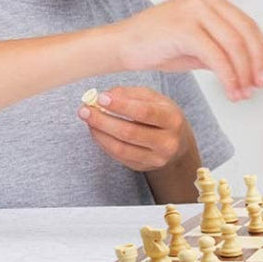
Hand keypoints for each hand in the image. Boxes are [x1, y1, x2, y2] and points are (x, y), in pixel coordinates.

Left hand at [77, 86, 195, 172]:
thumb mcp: (155, 100)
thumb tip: (106, 96)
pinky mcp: (143, 167)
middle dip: (103, 120)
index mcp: (173, 119)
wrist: (178, 143)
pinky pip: (118, 156)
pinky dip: (103, 142)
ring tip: (88, 119)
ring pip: (121, 147)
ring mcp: (156, 158)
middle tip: (85, 109)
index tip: (101, 98)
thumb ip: (132, 94)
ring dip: (99, 132)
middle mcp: (168, 141)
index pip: (145, 112)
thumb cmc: (162, 115)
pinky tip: (96, 131)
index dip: (121, 105)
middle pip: (130, 132)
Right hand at [109, 0, 262, 100]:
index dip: (262, 48)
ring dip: (243, 73)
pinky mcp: (185, 27)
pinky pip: (216, 56)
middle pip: (245, 32)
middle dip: (256, 62)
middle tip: (261, 85)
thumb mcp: (200, 45)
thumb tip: (260, 68)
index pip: (246, 23)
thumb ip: (227, 50)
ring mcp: (195, 9)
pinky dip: (228, 77)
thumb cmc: (160, 46)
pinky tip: (231, 91)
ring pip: (233, 45)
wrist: (120, 46)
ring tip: (245, 93)